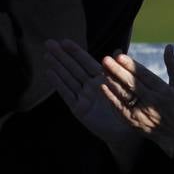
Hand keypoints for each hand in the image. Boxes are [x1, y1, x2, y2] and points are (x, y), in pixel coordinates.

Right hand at [44, 39, 141, 160]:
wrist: (125, 132)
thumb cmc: (127, 109)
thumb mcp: (124, 86)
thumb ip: (117, 69)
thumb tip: (117, 50)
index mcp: (101, 78)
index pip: (86, 61)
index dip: (75, 51)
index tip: (64, 41)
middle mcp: (90, 86)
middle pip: (73, 67)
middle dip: (61, 55)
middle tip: (48, 43)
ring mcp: (83, 97)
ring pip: (68, 78)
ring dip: (57, 67)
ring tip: (46, 55)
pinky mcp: (79, 109)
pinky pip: (67, 94)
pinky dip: (58, 83)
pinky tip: (49, 73)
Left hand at [99, 45, 173, 156]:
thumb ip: (173, 65)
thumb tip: (168, 46)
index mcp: (164, 91)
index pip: (145, 76)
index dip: (132, 66)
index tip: (120, 55)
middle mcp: (152, 102)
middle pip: (132, 84)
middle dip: (117, 71)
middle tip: (105, 59)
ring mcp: (141, 112)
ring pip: (124, 95)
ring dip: (112, 82)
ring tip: (102, 70)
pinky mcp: (132, 121)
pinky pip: (119, 108)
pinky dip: (110, 97)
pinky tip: (102, 86)